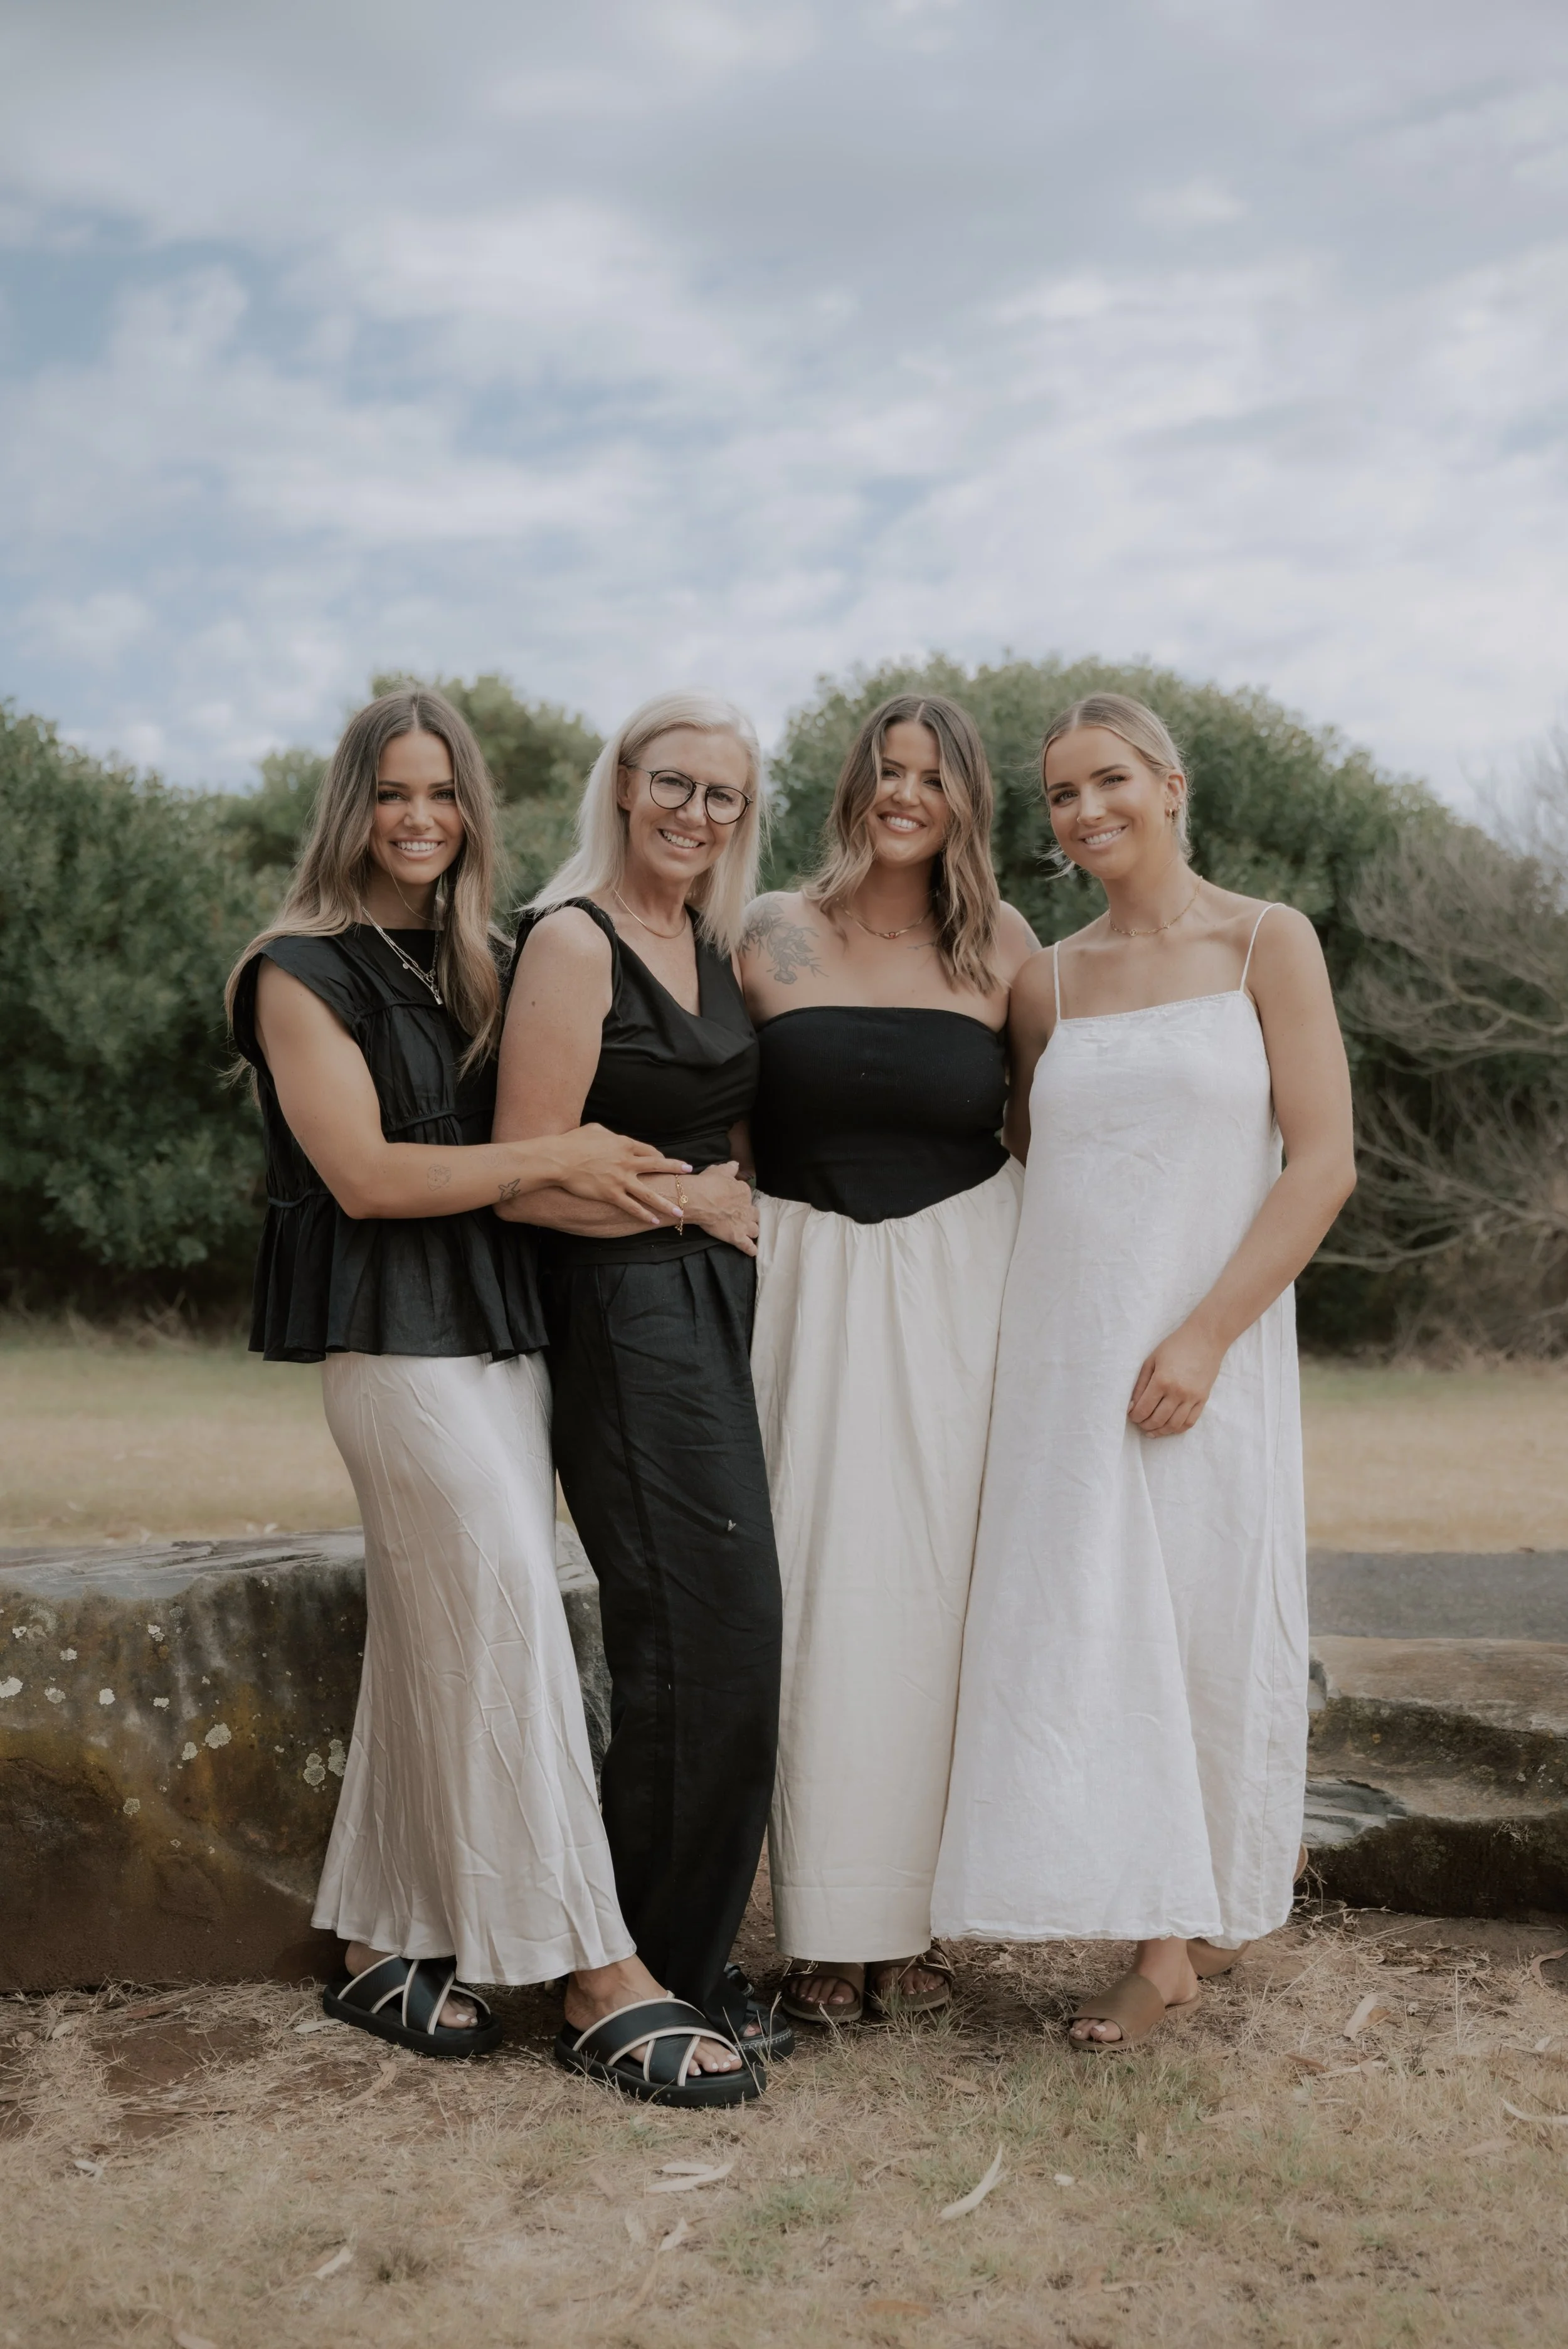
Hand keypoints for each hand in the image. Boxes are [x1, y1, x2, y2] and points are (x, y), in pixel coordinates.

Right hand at [548, 1125, 689, 1223]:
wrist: (559, 1160)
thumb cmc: (573, 1142)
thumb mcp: (594, 1129)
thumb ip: (609, 1134)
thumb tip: (612, 1137)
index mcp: (624, 1144)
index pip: (648, 1150)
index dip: (658, 1156)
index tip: (664, 1160)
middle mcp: (627, 1161)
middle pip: (657, 1166)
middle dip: (675, 1169)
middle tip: (689, 1171)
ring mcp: (620, 1179)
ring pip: (649, 1193)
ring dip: (666, 1202)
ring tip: (680, 1210)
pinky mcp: (611, 1194)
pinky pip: (631, 1206)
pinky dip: (644, 1214)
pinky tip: (654, 1220)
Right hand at [685, 1161, 759, 1255]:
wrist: (700, 1200)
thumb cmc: (708, 1184)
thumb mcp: (720, 1171)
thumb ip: (730, 1168)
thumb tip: (736, 1164)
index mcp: (743, 1191)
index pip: (746, 1195)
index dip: (740, 1199)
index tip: (735, 1200)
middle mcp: (747, 1208)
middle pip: (754, 1213)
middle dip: (751, 1216)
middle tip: (744, 1217)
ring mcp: (743, 1223)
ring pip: (755, 1229)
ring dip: (753, 1231)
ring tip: (750, 1233)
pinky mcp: (737, 1237)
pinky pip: (748, 1246)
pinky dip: (751, 1249)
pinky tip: (753, 1252)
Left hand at [1128, 1318, 1226, 1436]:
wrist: (1205, 1338)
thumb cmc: (1175, 1346)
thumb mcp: (1151, 1361)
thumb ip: (1140, 1385)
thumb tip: (1132, 1406)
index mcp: (1162, 1381)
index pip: (1144, 1409)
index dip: (1134, 1416)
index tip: (1131, 1416)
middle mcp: (1178, 1392)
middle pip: (1157, 1420)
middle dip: (1145, 1425)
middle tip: (1140, 1423)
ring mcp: (1192, 1397)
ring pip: (1173, 1425)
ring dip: (1160, 1431)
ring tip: (1151, 1430)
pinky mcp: (1203, 1399)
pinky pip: (1190, 1422)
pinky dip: (1177, 1429)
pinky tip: (1168, 1428)